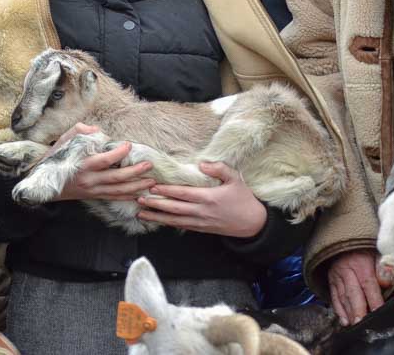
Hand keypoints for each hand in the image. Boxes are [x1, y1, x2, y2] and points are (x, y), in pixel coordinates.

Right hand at [56, 139, 155, 202]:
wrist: (42, 186)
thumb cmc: (54, 161)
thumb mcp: (62, 142)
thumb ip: (78, 132)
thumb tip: (97, 130)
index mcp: (82, 165)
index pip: (104, 160)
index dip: (118, 153)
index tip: (129, 145)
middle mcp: (89, 180)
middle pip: (116, 178)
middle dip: (135, 172)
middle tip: (149, 165)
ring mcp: (92, 190)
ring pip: (118, 190)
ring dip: (136, 186)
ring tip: (151, 181)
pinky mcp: (94, 196)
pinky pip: (114, 197)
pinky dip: (127, 196)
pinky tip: (139, 194)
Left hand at [136, 162, 266, 237]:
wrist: (253, 224)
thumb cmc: (244, 199)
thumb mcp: (235, 179)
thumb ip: (219, 169)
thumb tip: (201, 164)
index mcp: (209, 198)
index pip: (183, 194)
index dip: (166, 191)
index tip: (152, 187)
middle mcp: (202, 212)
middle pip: (174, 209)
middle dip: (155, 205)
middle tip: (139, 200)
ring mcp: (201, 223)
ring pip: (174, 221)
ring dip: (157, 217)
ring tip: (141, 214)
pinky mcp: (201, 229)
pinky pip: (181, 226)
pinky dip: (168, 224)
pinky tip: (158, 221)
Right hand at [327, 249, 384, 325]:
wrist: (345, 240)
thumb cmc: (365, 250)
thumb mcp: (378, 252)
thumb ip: (383, 267)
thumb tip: (386, 282)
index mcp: (361, 264)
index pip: (368, 284)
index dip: (374, 299)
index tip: (379, 312)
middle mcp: (346, 271)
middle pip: (353, 293)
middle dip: (358, 310)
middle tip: (361, 323)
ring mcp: (337, 276)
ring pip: (343, 297)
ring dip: (348, 313)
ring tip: (354, 325)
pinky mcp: (331, 281)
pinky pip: (334, 297)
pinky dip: (338, 309)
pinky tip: (344, 320)